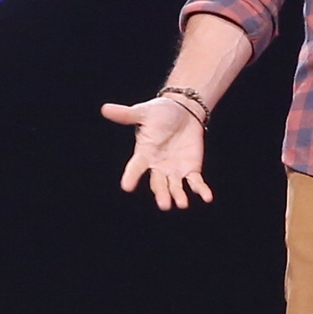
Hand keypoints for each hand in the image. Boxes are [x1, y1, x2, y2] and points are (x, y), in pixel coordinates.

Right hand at [99, 93, 214, 210]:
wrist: (183, 110)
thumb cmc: (160, 112)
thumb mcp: (143, 112)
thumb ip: (126, 114)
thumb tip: (104, 108)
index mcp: (144, 154)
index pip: (136, 167)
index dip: (131, 177)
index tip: (126, 187)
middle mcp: (158, 166)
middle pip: (158, 183)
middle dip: (161, 194)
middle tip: (164, 205)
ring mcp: (174, 170)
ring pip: (175, 187)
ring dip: (179, 196)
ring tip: (182, 204)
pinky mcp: (191, 169)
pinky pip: (196, 183)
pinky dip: (202, 190)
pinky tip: (207, 197)